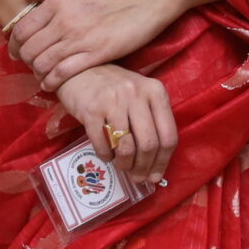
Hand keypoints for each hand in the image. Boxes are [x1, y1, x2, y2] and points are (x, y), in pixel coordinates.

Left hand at [9, 0, 209, 88]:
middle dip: (24, 60)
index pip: (22, 28)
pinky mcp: (95, 54)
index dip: (14, 44)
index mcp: (58, 1)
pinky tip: (50, 84)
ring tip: (41, 75)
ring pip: (43, 62)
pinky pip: (63, 72)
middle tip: (29, 65)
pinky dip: (52, 81)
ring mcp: (79, 38)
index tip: (16, 51)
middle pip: (29, 48)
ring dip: (38, 72)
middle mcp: (64, 20)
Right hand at [55, 64, 177, 184]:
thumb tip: (155, 165)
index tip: (155, 176)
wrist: (80, 71)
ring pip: (126, 147)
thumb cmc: (114, 88)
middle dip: (143, 167)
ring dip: (124, 164)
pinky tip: (106, 155)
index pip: (168, 135)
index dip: (163, 162)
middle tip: (137, 177)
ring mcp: (113, 101)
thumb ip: (151, 122)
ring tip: (122, 166)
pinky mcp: (92, 110)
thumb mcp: (140, 96)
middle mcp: (137, 94)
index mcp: (156, 91)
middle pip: (149, 144)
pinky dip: (106, 156)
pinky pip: (103, 144)